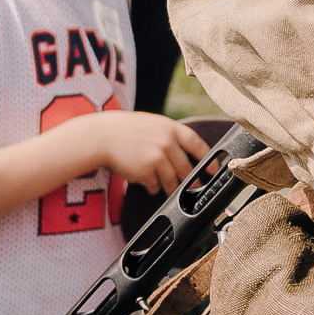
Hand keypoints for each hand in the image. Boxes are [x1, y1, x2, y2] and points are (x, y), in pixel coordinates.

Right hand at [77, 110, 206, 193]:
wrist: (101, 137)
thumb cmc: (124, 130)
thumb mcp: (151, 124)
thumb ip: (168, 135)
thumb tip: (185, 153)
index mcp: (171, 129)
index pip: (197, 145)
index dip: (208, 159)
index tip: (213, 170)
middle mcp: (167, 143)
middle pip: (187, 169)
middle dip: (192, 182)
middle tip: (194, 188)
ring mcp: (157, 158)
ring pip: (173, 181)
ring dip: (171, 189)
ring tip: (168, 190)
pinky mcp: (146, 172)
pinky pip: (154, 186)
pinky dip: (152, 188)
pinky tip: (146, 183)